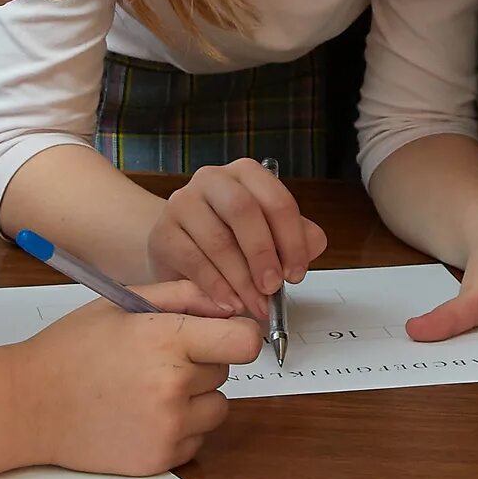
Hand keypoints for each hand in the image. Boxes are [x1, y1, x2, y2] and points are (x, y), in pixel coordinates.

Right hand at [13, 283, 265, 473]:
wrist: (29, 406)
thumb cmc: (72, 350)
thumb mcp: (122, 304)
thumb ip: (183, 296)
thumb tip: (231, 305)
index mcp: (166, 340)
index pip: (244, 341)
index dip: (238, 335)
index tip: (224, 336)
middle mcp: (173, 386)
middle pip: (226, 371)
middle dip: (200, 363)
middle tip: (155, 361)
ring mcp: (169, 427)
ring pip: (217, 407)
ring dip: (195, 399)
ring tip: (148, 390)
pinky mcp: (162, 457)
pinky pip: (197, 438)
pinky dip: (179, 428)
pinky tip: (140, 415)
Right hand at [148, 160, 327, 319]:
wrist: (181, 247)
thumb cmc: (231, 240)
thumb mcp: (269, 236)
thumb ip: (297, 237)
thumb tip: (314, 243)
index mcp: (246, 174)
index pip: (276, 200)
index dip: (291, 240)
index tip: (296, 273)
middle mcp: (212, 180)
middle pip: (243, 210)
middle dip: (263, 254)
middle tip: (273, 288)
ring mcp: (182, 203)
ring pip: (218, 240)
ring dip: (242, 279)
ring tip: (255, 304)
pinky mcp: (163, 233)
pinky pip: (193, 261)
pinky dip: (216, 287)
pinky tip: (229, 303)